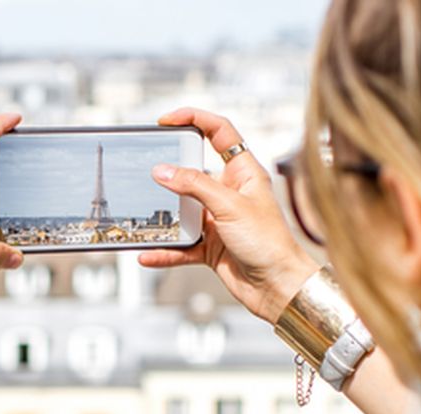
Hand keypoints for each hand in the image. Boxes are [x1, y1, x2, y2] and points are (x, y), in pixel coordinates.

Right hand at [141, 108, 319, 322]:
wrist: (278, 288)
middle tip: (147, 167)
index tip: (167, 120)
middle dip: (170, 170)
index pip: (219, 132)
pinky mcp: (211, 245)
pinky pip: (180, 245)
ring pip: (182, 210)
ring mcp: (218, 219)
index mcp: (243, 172)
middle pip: (193, 170)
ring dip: (164, 215)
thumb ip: (195, 186)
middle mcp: (230, 192)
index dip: (195, 119)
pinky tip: (149, 254)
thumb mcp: (230, 206)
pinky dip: (165, 251)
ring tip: (143, 215)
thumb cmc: (270, 243)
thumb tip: (163, 170)